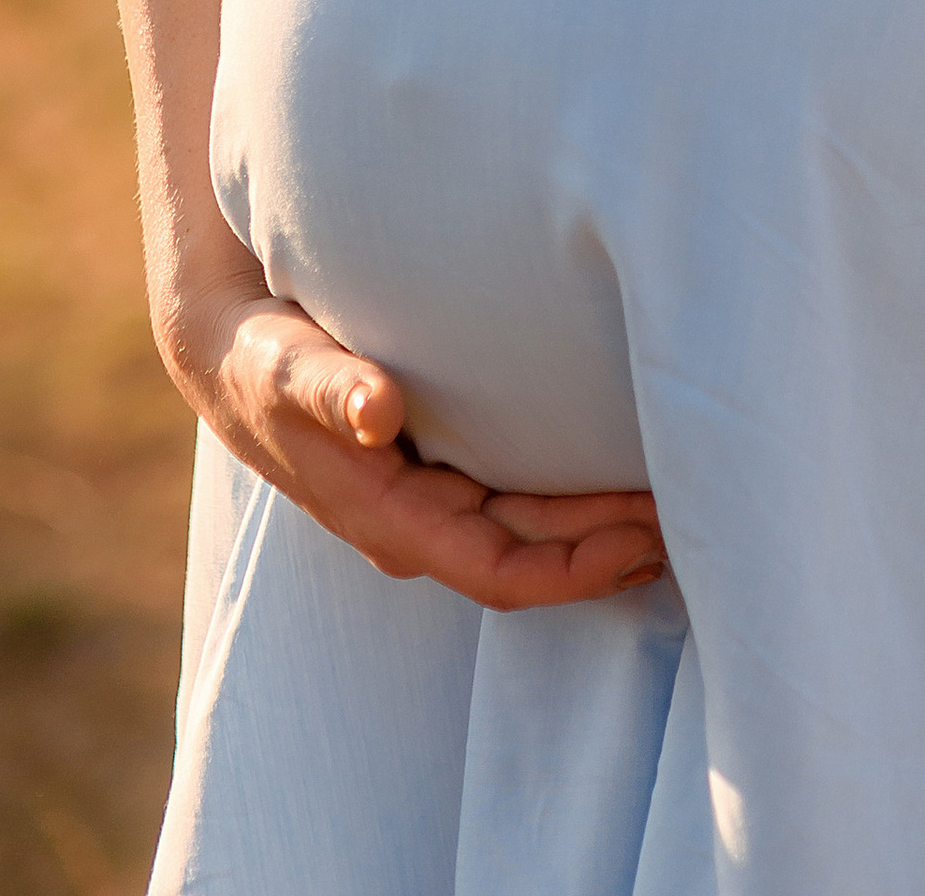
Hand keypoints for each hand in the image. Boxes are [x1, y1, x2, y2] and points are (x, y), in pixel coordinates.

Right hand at [160, 249, 664, 605]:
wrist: (231, 353)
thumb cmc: (263, 359)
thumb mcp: (287, 366)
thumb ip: (329, 386)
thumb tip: (377, 408)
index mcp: (391, 519)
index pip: (499, 570)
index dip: (574, 565)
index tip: (642, 536)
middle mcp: (417, 525)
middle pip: (532, 558)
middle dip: (609, 546)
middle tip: (693, 512)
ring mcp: (429, 504)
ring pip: (530, 535)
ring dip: (599, 526)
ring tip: (674, 494)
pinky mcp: (438, 474)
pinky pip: (517, 503)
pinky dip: (570, 499)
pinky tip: (616, 468)